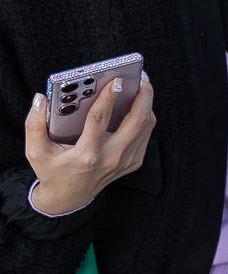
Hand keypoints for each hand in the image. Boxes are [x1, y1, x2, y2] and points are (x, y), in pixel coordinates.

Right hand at [24, 78, 155, 216]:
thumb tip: (41, 99)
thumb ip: (34, 124)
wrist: (70, 197)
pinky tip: (138, 103)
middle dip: (142, 95)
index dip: (109, 98)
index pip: (100, 120)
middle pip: (136, 121)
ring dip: (146, 102)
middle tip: (139, 76)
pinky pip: (145, 134)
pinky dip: (144, 116)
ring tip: (141, 84)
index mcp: (87, 154)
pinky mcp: (134, 162)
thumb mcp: (36, 151)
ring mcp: (126, 161)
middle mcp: (111, 157)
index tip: (116, 80)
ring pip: (146, 125)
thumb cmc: (52, 171)